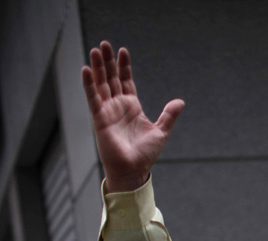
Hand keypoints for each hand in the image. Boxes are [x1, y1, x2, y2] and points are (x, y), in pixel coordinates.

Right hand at [81, 41, 184, 192]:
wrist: (134, 170)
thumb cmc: (145, 154)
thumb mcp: (161, 131)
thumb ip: (169, 115)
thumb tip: (180, 101)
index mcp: (132, 107)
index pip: (126, 81)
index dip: (124, 66)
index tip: (123, 50)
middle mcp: (118, 106)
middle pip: (111, 78)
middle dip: (108, 61)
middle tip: (104, 43)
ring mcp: (107, 111)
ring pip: (101, 84)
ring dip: (98, 67)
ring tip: (95, 50)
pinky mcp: (99, 118)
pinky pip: (92, 98)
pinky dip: (89, 84)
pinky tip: (86, 70)